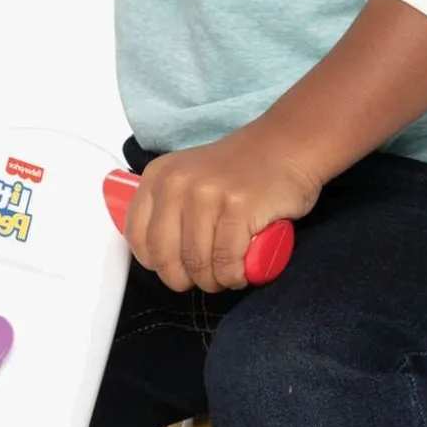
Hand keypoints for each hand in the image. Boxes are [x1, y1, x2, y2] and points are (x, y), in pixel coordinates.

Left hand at [126, 128, 319, 291]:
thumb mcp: (190, 178)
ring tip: (227, 275)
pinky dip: (233, 276)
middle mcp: (177, 183)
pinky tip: (241, 273)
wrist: (287, 145)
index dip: (157, 264)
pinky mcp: (238, 208)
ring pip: (198, 263)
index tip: (177, 268)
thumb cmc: (241, 171)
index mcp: (158, 176)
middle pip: (166, 257)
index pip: (138, 238)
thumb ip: (168, 208)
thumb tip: (159, 257)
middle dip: (185, 279)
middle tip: (205, 279)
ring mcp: (207, 194)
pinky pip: (226, 262)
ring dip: (214, 281)